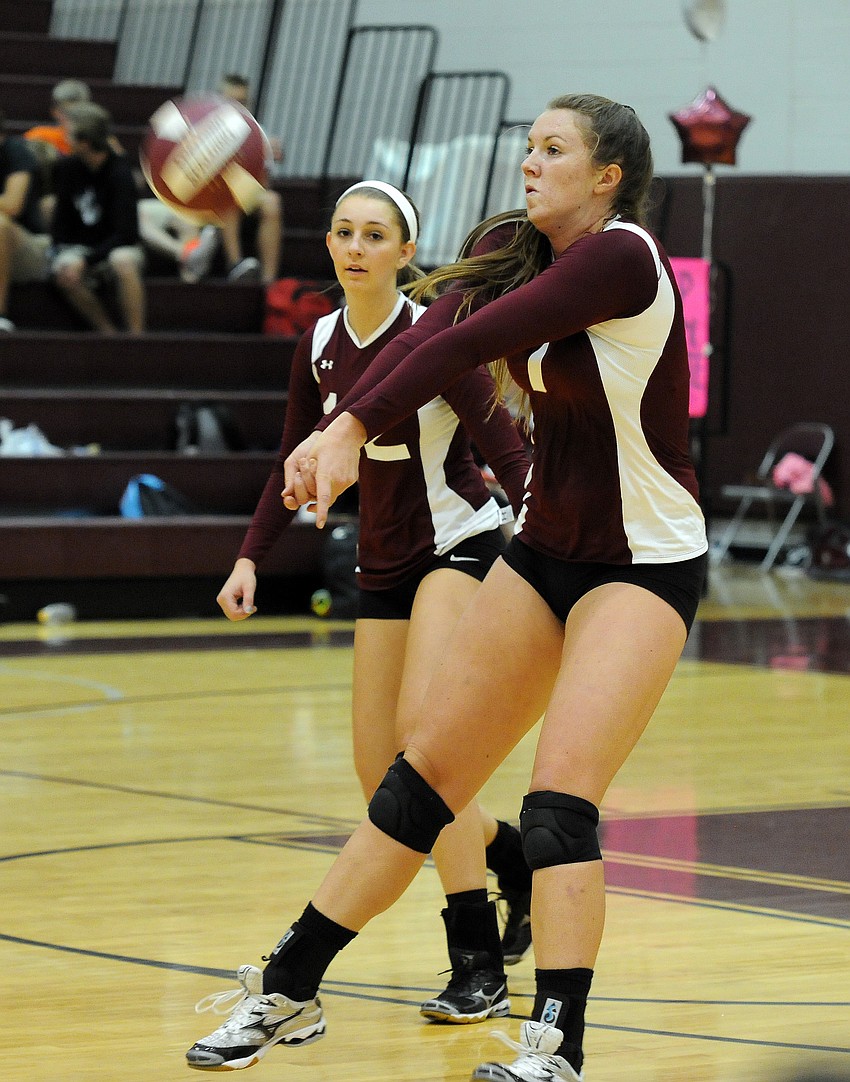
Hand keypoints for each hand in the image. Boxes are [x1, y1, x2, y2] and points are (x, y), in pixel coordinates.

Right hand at [216, 558, 257, 619]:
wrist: (242, 570)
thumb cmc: (247, 577)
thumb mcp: (250, 588)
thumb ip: (249, 600)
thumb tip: (248, 611)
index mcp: (225, 596)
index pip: (234, 613)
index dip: (245, 613)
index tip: (254, 607)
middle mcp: (221, 600)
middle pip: (232, 616)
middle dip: (243, 614)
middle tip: (253, 607)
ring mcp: (221, 601)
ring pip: (232, 615)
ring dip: (242, 612)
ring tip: (249, 603)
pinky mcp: (224, 601)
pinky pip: (232, 612)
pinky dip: (240, 610)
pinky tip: (245, 603)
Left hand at [283, 413, 365, 527]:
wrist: (348, 434)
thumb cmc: (326, 443)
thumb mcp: (310, 456)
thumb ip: (304, 478)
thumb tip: (294, 493)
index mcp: (326, 474)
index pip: (323, 498)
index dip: (321, 512)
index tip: (320, 525)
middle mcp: (339, 480)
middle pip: (325, 498)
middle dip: (316, 494)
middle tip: (312, 474)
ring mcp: (347, 481)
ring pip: (332, 494)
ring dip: (325, 489)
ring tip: (324, 469)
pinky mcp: (352, 480)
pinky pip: (339, 488)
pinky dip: (333, 484)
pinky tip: (333, 469)